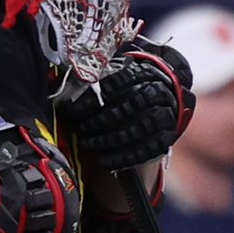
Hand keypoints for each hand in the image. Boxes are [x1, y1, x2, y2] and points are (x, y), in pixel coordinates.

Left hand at [59, 44, 193, 170]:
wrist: (164, 100)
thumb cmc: (132, 90)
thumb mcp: (121, 79)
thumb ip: (100, 82)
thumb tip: (67, 94)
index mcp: (143, 73)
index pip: (114, 85)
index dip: (90, 100)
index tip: (72, 111)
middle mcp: (158, 93)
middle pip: (123, 109)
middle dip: (95, 122)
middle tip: (78, 128)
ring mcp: (165, 116)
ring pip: (133, 131)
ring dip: (105, 141)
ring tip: (86, 143)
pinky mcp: (166, 138)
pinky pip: (143, 152)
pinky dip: (121, 158)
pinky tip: (103, 159)